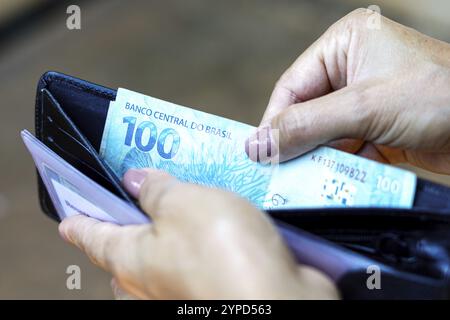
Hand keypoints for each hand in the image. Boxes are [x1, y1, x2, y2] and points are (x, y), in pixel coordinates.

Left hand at [59, 169, 337, 298]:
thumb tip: (136, 181)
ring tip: (190, 197)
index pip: (94, 238)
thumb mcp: (183, 203)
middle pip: (129, 252)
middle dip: (133, 225)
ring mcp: (184, 288)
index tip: (68, 218)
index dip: (81, 223)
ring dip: (177, 228)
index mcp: (131, 260)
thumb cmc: (223, 254)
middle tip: (143, 193)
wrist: (279, 300)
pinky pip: (202, 258)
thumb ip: (157, 190)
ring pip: (169, 255)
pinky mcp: (217, 287)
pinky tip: (223, 218)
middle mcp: (153, 281)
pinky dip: (208, 239)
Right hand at [248, 9, 449, 172]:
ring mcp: (364, 98)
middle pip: (305, 110)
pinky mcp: (376, 125)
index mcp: (344, 44)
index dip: (274, 121)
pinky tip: (333, 180)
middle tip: (278, 171)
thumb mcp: (364, 107)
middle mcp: (351, 67)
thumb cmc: (438, 96)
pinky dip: (338, 164)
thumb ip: (306, 126)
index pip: (292, 86)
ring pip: (323, 132)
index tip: (259, 153)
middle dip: (296, 142)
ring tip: (305, 179)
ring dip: (317, 156)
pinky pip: (344, 145)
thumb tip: (257, 144)